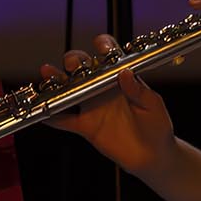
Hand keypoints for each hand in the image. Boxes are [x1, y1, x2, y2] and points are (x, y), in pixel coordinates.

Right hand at [44, 35, 177, 175]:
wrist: (153, 155)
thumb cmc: (157, 126)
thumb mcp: (153, 106)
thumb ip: (139, 92)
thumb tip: (126, 73)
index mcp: (121, 79)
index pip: (110, 56)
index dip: (104, 47)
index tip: (100, 45)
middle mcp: (103, 89)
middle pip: (83, 68)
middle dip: (75, 60)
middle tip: (74, 64)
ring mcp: (92, 107)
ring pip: (69, 90)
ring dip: (57, 81)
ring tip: (48, 74)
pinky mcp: (86, 126)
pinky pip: (65, 121)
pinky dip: (53, 117)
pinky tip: (43, 112)